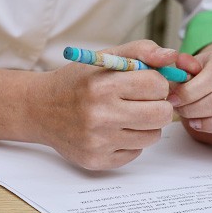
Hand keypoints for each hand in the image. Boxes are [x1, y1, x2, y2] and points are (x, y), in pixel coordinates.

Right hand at [36, 40, 177, 169]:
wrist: (39, 109)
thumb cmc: (76, 82)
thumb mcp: (103, 58)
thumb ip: (140, 51)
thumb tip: (173, 56)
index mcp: (103, 85)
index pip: (158, 85)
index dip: (157, 83)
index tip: (146, 84)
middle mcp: (100, 115)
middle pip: (162, 114)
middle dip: (158, 105)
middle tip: (143, 102)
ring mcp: (99, 141)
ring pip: (152, 136)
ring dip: (146, 125)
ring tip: (126, 115)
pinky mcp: (97, 161)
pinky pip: (136, 153)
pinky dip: (130, 142)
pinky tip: (114, 131)